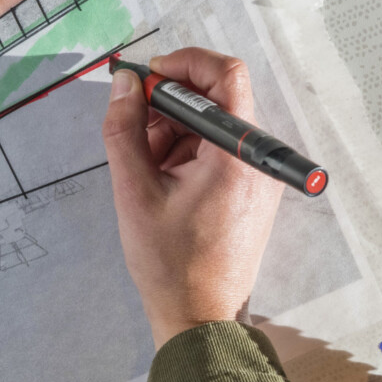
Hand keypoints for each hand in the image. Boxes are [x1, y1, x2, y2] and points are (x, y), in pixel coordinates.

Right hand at [102, 48, 283, 347]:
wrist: (199, 317)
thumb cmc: (170, 264)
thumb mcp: (134, 192)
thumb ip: (124, 130)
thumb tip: (124, 85)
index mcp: (236, 154)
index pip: (225, 75)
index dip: (183, 64)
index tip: (148, 77)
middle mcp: (256, 160)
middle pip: (215, 101)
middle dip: (169, 109)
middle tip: (135, 137)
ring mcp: (257, 177)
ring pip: (212, 128)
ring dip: (173, 136)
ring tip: (147, 174)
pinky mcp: (251, 192)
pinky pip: (218, 153)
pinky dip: (186, 156)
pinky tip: (163, 186)